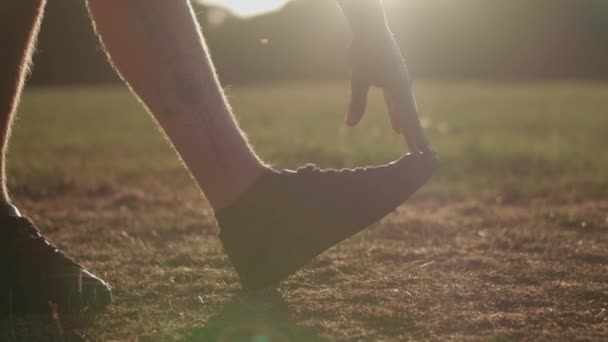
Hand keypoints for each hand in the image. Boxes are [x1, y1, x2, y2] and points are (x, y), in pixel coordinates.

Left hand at [346, 33, 434, 153]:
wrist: (370, 28)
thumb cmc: (364, 51)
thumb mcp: (358, 78)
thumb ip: (357, 103)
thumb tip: (350, 126)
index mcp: (399, 89)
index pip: (409, 119)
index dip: (416, 138)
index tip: (424, 154)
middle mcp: (404, 87)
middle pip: (412, 118)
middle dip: (417, 138)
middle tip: (426, 158)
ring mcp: (400, 83)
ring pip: (406, 112)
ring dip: (409, 130)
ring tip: (413, 147)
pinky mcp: (394, 79)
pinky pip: (399, 104)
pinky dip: (399, 117)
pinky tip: (397, 127)